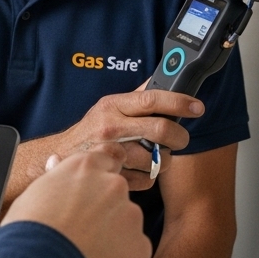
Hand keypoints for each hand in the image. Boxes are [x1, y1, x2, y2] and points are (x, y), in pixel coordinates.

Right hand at [3, 148, 150, 257]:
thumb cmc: (28, 231)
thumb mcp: (35, 193)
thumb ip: (56, 178)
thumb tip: (56, 164)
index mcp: (86, 166)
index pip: (103, 162)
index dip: (92, 184)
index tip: (83, 199)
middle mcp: (113, 185)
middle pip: (116, 195)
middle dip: (103, 211)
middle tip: (80, 231)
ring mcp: (131, 216)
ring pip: (126, 224)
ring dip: (113, 235)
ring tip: (85, 252)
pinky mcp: (141, 246)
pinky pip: (133, 251)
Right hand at [46, 86, 203, 190]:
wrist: (61, 155)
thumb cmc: (91, 130)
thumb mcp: (109, 106)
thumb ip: (136, 96)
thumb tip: (163, 78)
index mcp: (112, 106)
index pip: (151, 99)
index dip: (179, 102)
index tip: (197, 107)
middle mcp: (110, 127)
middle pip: (161, 130)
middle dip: (180, 136)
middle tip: (181, 139)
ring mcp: (111, 153)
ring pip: (157, 158)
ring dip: (164, 160)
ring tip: (155, 156)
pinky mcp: (112, 175)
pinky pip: (147, 179)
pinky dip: (149, 176)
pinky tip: (139, 169)